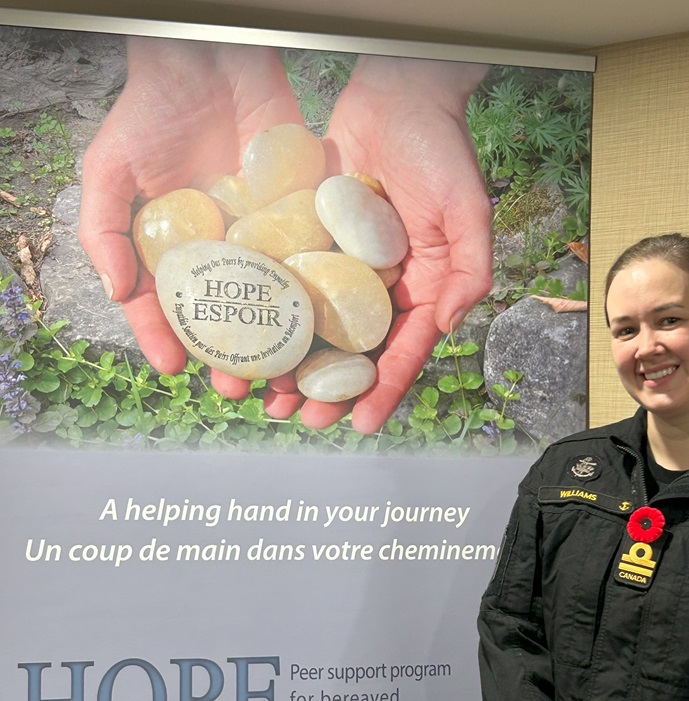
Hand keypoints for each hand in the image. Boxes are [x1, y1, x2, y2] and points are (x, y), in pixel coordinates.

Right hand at [79, 38, 302, 397]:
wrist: (211, 59)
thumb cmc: (152, 114)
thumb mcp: (110, 171)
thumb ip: (103, 231)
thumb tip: (117, 293)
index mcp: (175, 254)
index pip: (169, 309)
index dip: (167, 341)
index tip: (172, 368)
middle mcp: (222, 256)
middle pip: (228, 321)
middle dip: (232, 360)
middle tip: (238, 389)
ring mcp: (265, 241)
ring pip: (273, 307)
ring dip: (279, 347)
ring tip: (283, 378)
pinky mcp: (303, 220)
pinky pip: (310, 265)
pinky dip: (316, 301)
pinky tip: (320, 331)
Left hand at [275, 55, 492, 432]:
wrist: (395, 92)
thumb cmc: (441, 148)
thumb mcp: (467, 210)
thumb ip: (471, 270)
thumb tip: (447, 325)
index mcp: (420, 291)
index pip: (402, 352)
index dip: (383, 390)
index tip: (361, 424)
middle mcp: (379, 290)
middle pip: (353, 354)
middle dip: (328, 391)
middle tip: (302, 419)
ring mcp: (341, 269)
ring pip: (314, 330)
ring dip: (292, 365)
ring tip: (267, 395)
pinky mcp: (309, 243)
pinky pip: (289, 285)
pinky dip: (270, 315)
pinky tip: (248, 338)